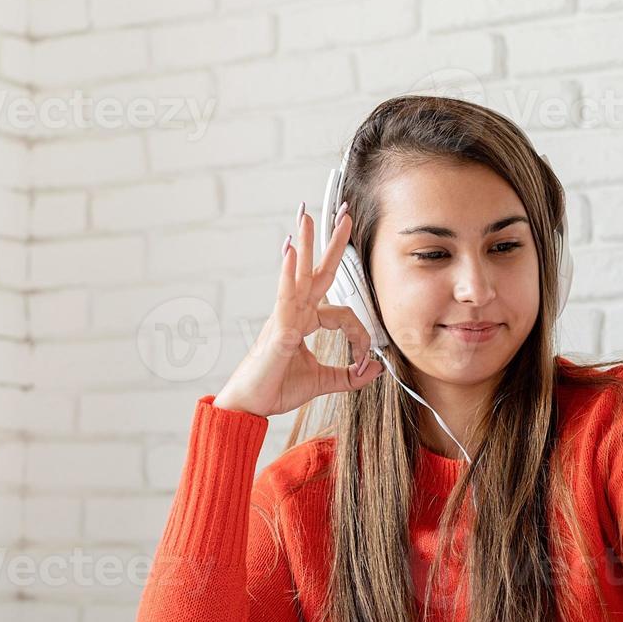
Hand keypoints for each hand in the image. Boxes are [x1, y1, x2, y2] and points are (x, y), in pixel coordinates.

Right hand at [215, 200, 383, 417]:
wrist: (249, 406)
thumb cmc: (276, 388)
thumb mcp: (322, 382)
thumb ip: (348, 376)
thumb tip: (373, 370)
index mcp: (304, 322)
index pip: (343, 313)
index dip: (360, 335)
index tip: (365, 359)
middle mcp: (294, 313)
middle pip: (317, 272)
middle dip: (331, 243)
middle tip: (345, 214)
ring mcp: (283, 318)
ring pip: (298, 275)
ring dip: (304, 244)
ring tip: (306, 217)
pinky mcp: (277, 330)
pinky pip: (284, 297)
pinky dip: (287, 274)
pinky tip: (290, 252)